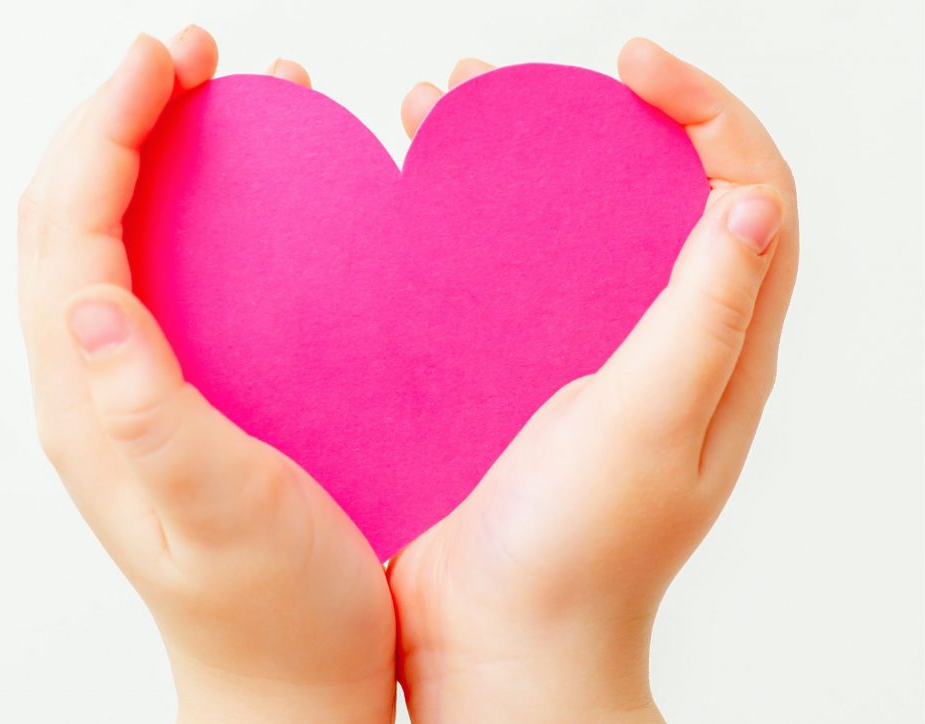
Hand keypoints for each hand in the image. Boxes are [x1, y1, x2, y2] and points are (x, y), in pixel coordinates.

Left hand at [18, 27, 394, 723]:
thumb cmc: (275, 616)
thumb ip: (150, 422)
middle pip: (73, 215)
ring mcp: (134, 392)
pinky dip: (191, 212)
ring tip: (216, 96)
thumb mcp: (219, 524)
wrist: (291, 686)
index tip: (169, 57)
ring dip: (149, 151)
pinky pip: (164, 279)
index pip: (68, 228)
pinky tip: (249, 197)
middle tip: (189, 54)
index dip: (107, 126)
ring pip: (116, 238)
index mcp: (91, 406)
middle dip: (119, 115)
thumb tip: (90, 307)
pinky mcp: (182, 400)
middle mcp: (95, 388)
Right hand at [389, 39, 798, 721]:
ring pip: (577, 228)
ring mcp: (589, 361)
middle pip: (661, 194)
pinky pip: (514, 280)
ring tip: (450, 107)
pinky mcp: (522, 378)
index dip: (704, 111)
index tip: (631, 65)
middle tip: (525, 78)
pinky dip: (476, 226)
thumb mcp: (653, 430)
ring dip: (526, 158)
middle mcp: (664, 345)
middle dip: (604, 115)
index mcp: (719, 352)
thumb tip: (755, 201)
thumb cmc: (579, 556)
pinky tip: (418, 201)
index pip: (748, 194)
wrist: (498, 639)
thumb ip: (708, 319)